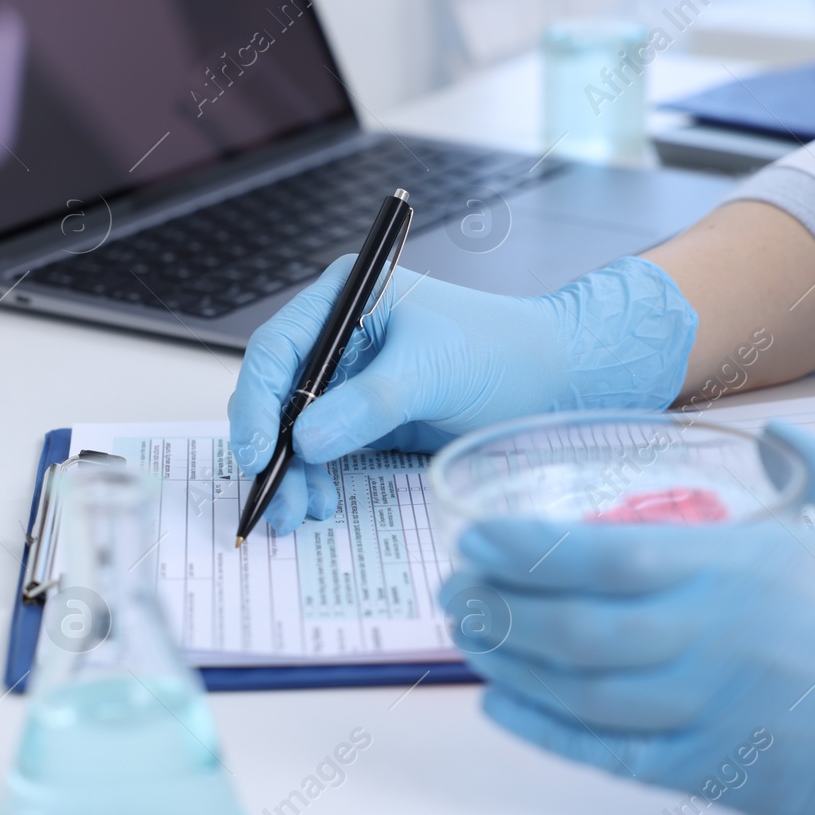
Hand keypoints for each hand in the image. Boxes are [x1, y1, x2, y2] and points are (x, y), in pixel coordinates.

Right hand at [227, 255, 697, 532]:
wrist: (559, 382)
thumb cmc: (505, 354)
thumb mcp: (434, 371)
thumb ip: (368, 403)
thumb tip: (304, 440)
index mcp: (347, 300)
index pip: (278, 349)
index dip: (256, 401)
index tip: (256, 452)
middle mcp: (340, 337)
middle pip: (277, 395)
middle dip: (271, 451)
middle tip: (272, 501)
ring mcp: (351, 381)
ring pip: (295, 432)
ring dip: (291, 476)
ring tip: (297, 515)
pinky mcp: (367, 420)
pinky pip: (323, 454)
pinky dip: (316, 482)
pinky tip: (322, 504)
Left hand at [445, 423, 814, 814]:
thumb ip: (810, 459)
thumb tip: (770, 431)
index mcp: (747, 568)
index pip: (600, 557)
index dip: (524, 551)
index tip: (477, 539)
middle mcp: (717, 643)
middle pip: (572, 627)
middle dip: (498, 607)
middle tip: (453, 589)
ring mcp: (720, 716)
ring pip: (581, 693)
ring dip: (509, 666)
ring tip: (466, 640)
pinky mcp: (733, 776)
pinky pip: (617, 759)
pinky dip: (551, 736)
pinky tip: (507, 712)